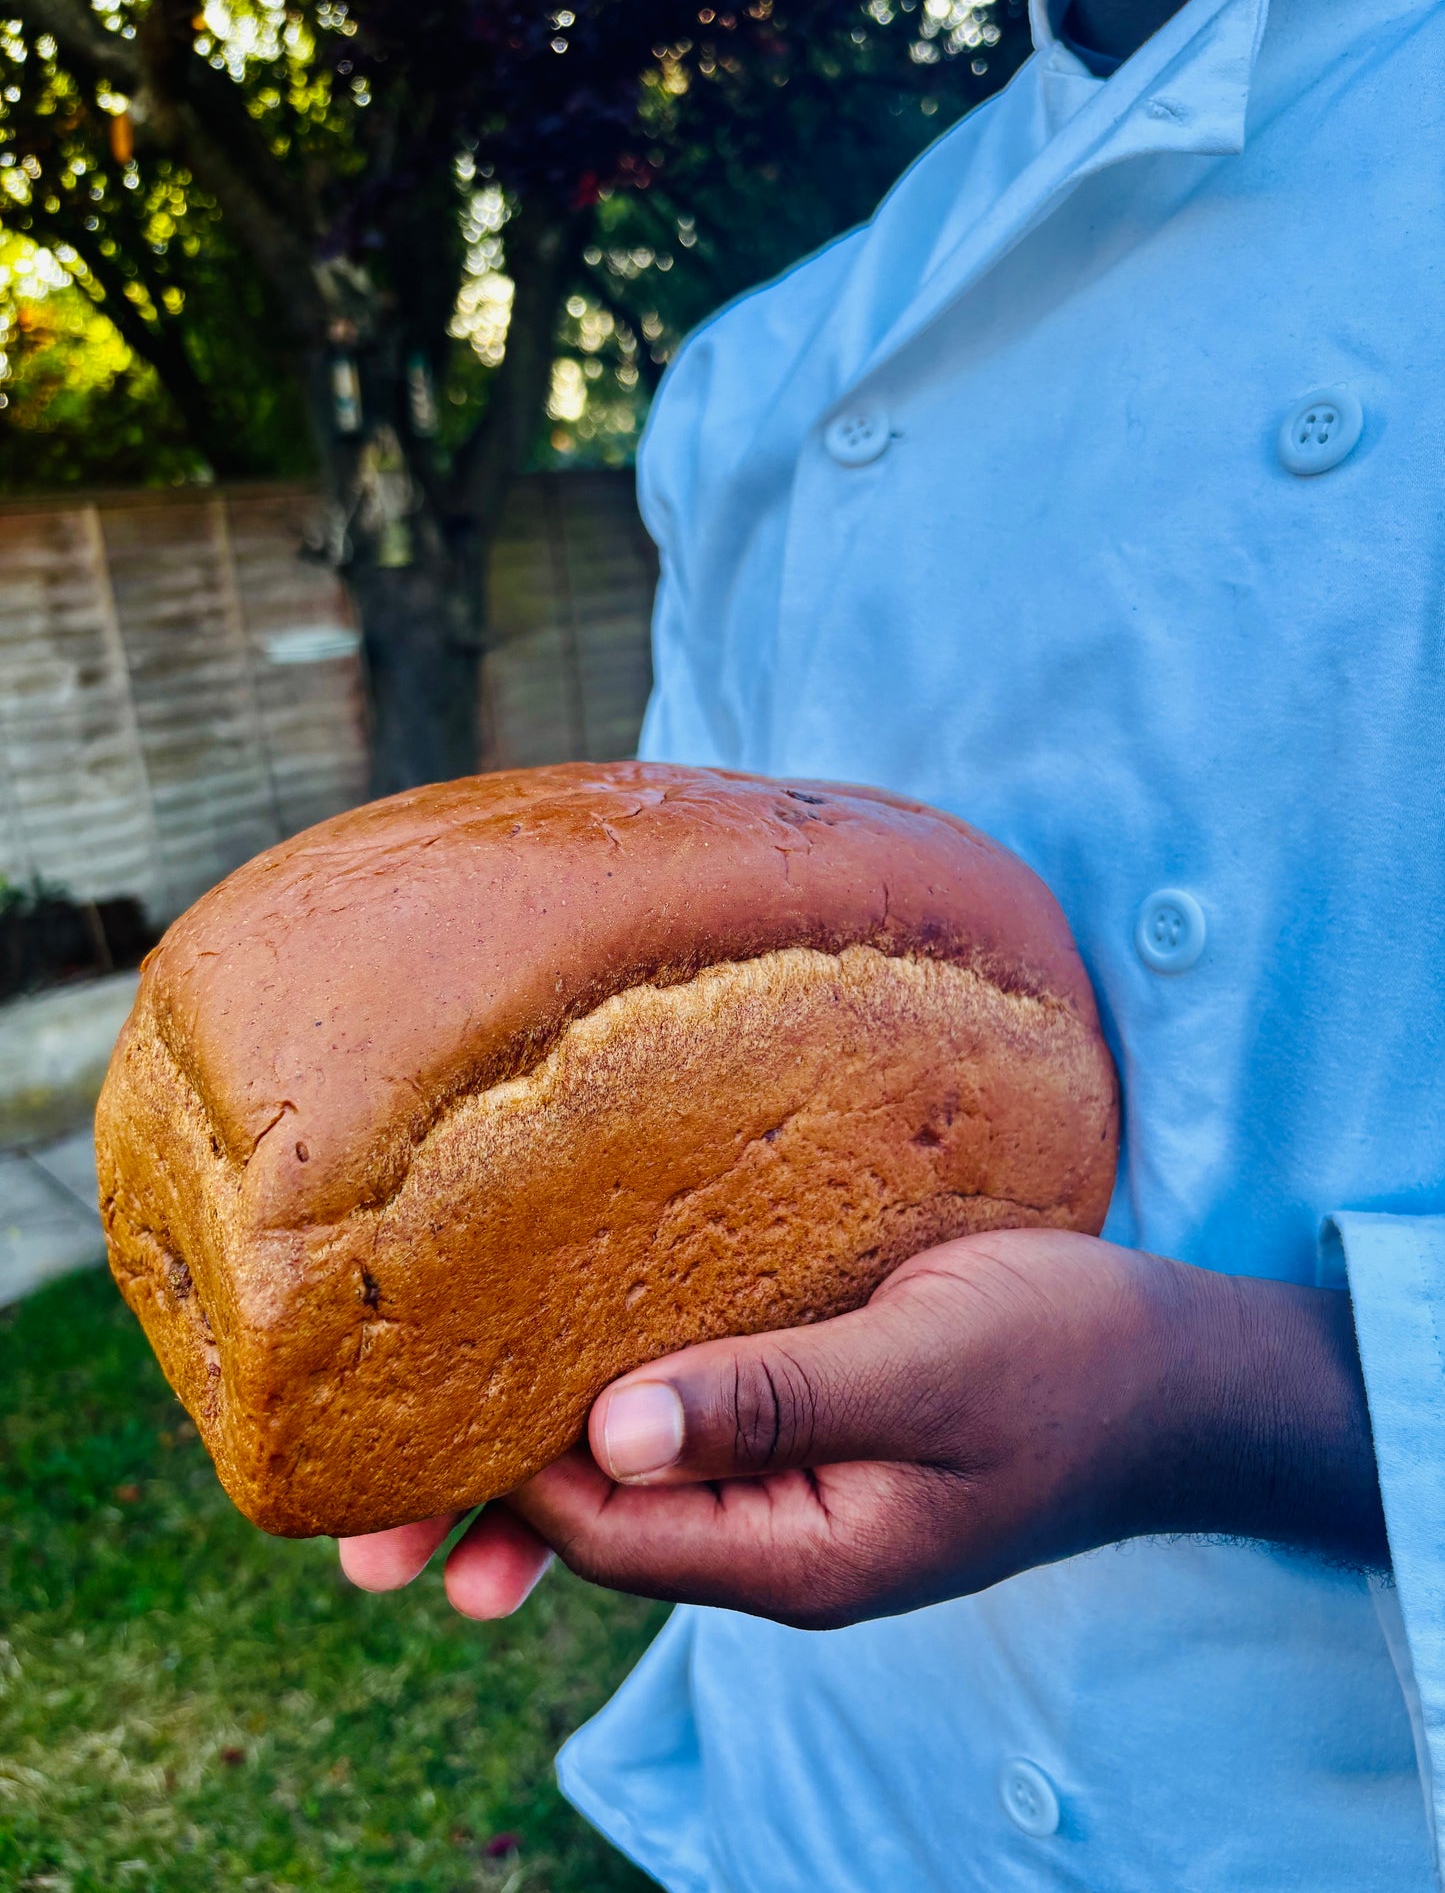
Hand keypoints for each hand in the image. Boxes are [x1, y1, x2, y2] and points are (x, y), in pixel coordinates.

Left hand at [339, 1228, 1386, 1628]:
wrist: (1176, 1373)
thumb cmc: (1066, 1359)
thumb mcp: (925, 1370)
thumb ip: (774, 1401)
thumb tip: (607, 1437)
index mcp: (804, 1552)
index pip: (612, 1532)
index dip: (504, 1480)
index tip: (404, 1409)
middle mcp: (781, 1538)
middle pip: (601, 1529)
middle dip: (484, 1511)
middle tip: (355, 1520)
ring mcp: (795, 1488)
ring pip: (636, 1481)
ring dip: (536, 1464)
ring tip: (408, 1469)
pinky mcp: (809, 1427)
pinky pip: (688, 1430)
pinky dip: (615, 1409)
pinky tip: (558, 1379)